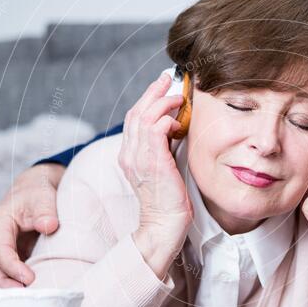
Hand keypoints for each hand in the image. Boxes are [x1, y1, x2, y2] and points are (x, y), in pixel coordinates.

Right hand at [0, 163, 64, 286]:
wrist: (37, 191)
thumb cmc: (38, 193)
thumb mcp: (43, 196)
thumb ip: (45, 210)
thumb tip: (48, 225)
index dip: (12, 267)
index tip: (30, 278)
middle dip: (1, 285)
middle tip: (24, 296)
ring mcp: (0, 251)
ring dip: (5, 290)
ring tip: (26, 300)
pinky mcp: (10, 259)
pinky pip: (5, 277)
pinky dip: (13, 288)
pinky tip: (29, 296)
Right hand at [119, 72, 193, 276]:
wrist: (164, 227)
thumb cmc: (169, 202)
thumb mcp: (164, 169)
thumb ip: (165, 149)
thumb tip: (177, 128)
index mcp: (129, 156)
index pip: (133, 120)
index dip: (146, 100)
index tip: (161, 88)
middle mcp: (129, 155)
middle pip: (136, 112)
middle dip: (152, 92)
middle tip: (168, 79)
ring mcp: (138, 159)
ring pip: (144, 116)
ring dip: (162, 102)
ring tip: (177, 95)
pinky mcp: (153, 163)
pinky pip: (155, 130)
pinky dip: (167, 119)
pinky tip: (179, 120)